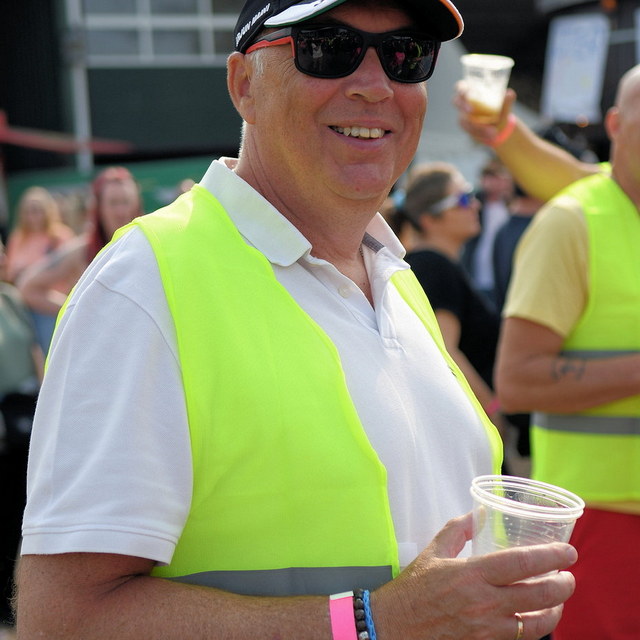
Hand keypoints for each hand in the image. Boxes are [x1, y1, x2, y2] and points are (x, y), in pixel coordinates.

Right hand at [372, 513, 576, 638]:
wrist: (394, 627)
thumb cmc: (413, 589)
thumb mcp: (433, 552)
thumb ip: (458, 530)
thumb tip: (479, 514)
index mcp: (471, 575)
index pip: (520, 563)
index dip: (549, 556)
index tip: (567, 551)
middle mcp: (483, 603)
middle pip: (538, 596)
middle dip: (562, 585)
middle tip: (569, 576)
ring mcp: (486, 629)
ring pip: (536, 624)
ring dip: (555, 610)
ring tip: (559, 598)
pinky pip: (520, 638)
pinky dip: (535, 627)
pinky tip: (536, 617)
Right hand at [454, 83, 517, 146]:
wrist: (498, 128)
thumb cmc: (499, 112)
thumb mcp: (504, 107)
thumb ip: (507, 101)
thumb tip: (509, 93)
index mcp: (472, 91)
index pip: (460, 87)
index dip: (460, 89)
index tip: (466, 94)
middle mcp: (464, 103)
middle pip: (456, 102)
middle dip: (463, 106)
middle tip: (471, 111)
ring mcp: (463, 115)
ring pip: (464, 120)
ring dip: (477, 126)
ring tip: (493, 132)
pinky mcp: (465, 127)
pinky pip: (470, 131)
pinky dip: (480, 134)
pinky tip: (491, 136)